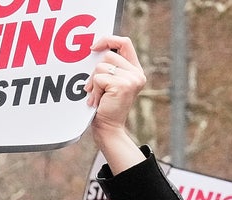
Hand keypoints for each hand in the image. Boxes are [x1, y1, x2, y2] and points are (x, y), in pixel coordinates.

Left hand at [87, 35, 145, 172]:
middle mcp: (137, 74)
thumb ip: (109, 67)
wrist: (108, 128)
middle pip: (109, 54)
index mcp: (135, 70)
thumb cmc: (105, 106)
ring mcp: (132, 79)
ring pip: (101, 66)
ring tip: (98, 96)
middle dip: (96, 71)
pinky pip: (99, 78)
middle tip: (95, 88)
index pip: (124, 42)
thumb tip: (94, 48)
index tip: (94, 47)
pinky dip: (94, 89)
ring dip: (94, 82)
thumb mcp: (110, 83)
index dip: (108, 39)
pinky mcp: (123, 85)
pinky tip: (98, 101)